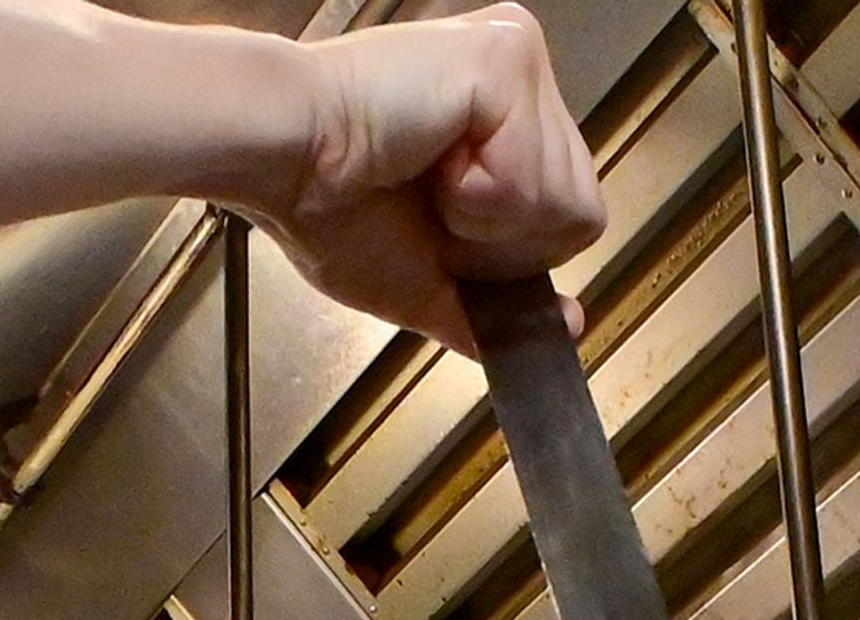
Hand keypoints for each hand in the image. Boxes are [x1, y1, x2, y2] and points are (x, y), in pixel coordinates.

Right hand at [248, 6, 605, 349]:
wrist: (278, 162)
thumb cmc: (324, 205)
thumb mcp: (425, 278)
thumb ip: (499, 304)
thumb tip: (568, 325)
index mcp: (501, 108)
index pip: (568, 211)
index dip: (506, 251)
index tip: (435, 221)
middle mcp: (518, 66)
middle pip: (581, 211)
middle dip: (501, 242)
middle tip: (426, 200)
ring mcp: (517, 53)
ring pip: (566, 202)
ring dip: (483, 221)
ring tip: (421, 174)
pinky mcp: (507, 56)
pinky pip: (535, 181)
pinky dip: (477, 199)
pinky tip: (425, 157)